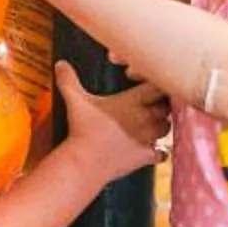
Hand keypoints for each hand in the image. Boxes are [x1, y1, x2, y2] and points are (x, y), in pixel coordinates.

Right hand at [54, 61, 166, 178]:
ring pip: (167, 127)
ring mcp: (148, 138)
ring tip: (150, 123)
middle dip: (160, 104)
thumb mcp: (75, 101)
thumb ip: (69, 80)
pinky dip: (160, 151)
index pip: (159, 86)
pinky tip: (152, 148)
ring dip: (161, 124)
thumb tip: (60, 64)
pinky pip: (163, 153)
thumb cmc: (81, 130)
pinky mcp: (146, 156)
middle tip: (150, 103)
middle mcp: (146, 118)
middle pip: (167, 106)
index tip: (146, 85)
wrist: (85, 162)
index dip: (157, 84)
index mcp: (133, 101)